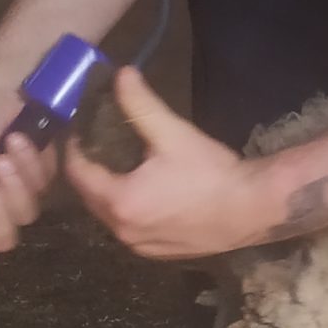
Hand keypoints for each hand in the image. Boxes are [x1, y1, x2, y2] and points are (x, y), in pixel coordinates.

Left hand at [64, 68, 270, 258]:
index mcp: (119, 202)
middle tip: (97, 139)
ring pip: (108, 214)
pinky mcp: (156, 253)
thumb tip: (120, 74)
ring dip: (107, 190)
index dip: (74, 145)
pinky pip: (128, 228)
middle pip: (88, 195)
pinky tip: (143, 190)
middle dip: (89, 167)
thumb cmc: (212, 173)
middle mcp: (122, 231)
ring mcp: (139, 247)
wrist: (254, 210)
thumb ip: (140, 104)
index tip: (80, 124)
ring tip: (118, 162)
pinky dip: (127, 208)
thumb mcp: (173, 134)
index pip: (77, 171)